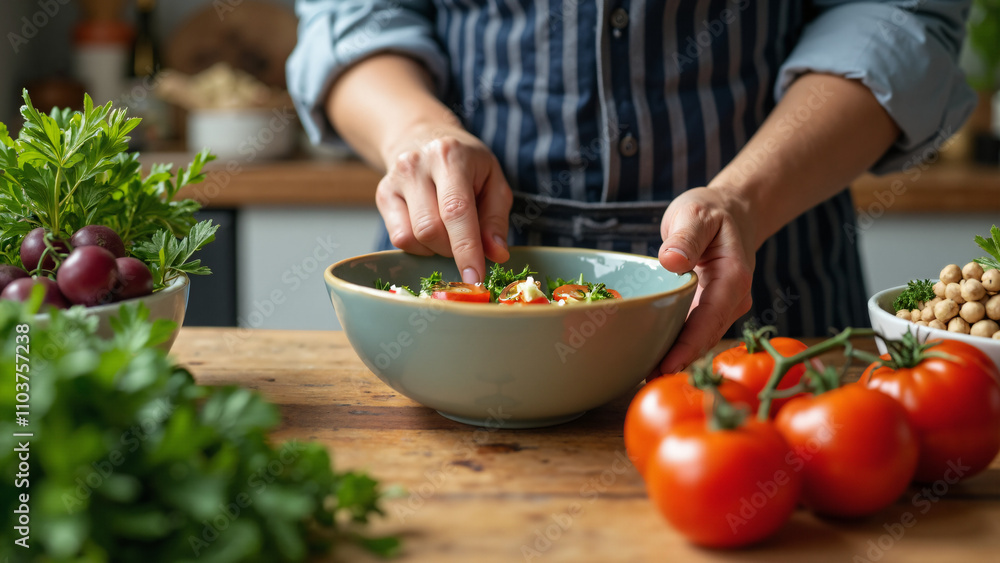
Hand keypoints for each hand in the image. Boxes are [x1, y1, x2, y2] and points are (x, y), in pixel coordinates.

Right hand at [377, 126, 511, 282]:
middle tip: (467, 243)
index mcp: (450, 156)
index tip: (475, 278)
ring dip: (436, 249)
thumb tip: (496, 254)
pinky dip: (419, 246)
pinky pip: (399, 238)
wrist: (422, 135)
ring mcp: (394, 180)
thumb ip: (496, 219)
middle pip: (431, 230)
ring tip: (449, 232)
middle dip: (453, 250)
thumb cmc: (465, 162)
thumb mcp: (492, 180)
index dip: (467, 248)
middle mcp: (416, 165)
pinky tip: (430, 232)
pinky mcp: (382, 195)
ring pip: (413, 238)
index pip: (456, 210)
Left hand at [657, 186, 757, 373]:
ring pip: (699, 339)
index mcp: (734, 278)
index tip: (665, 366)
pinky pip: (694, 332)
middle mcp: (733, 299)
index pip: (710, 319)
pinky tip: (650, 359)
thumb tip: (671, 261)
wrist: (732, 212)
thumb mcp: (696, 213)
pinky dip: (675, 346)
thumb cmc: (711, 210)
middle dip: (678, 361)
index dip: (688, 345)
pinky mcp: (710, 310)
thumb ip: (686, 236)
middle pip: (705, 337)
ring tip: (643, 377)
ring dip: (675, 358)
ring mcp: (723, 308)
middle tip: (644, 381)